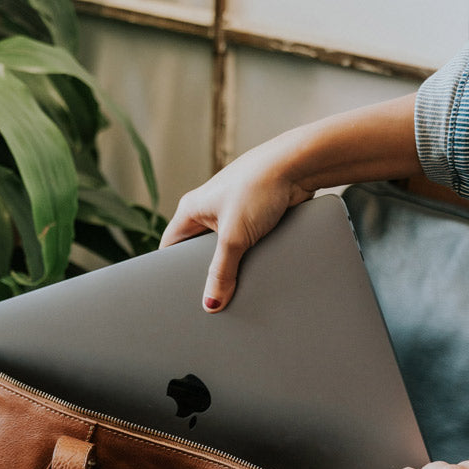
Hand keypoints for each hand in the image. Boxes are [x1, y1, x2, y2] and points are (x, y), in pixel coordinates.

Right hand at [160, 140, 311, 311]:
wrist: (298, 165)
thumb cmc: (258, 186)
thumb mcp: (234, 237)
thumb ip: (221, 272)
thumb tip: (212, 303)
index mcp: (191, 209)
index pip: (169, 246)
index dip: (170, 270)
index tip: (175, 293)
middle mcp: (208, 209)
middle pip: (197, 251)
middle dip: (203, 272)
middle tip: (208, 296)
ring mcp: (232, 212)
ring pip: (223, 249)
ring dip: (230, 265)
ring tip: (233, 286)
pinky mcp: (254, 216)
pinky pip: (244, 244)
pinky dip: (248, 257)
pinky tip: (254, 271)